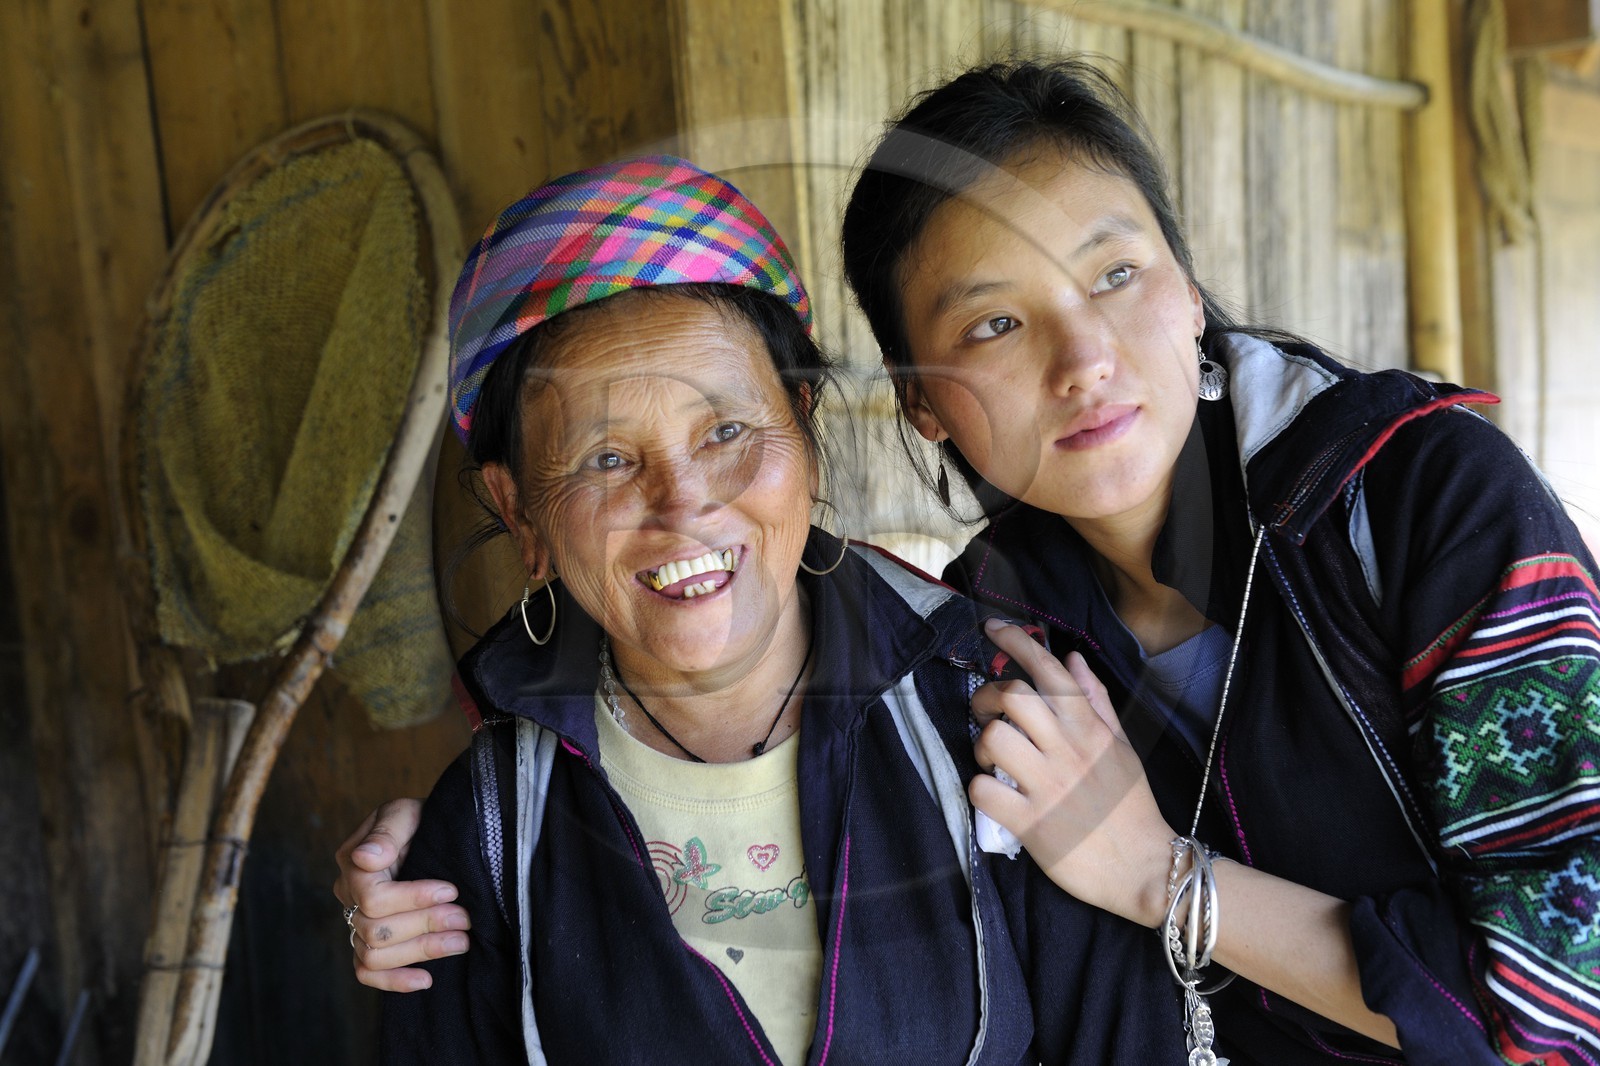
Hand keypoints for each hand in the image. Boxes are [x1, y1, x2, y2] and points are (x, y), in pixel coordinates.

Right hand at [332, 798, 469, 990]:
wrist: (431, 832)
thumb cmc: (420, 820)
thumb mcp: (406, 812)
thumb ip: (387, 832)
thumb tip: (366, 858)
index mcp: (353, 863)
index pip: (373, 897)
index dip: (414, 898)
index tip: (451, 890)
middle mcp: (348, 895)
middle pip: (376, 930)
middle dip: (425, 925)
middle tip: (465, 917)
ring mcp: (355, 921)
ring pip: (373, 955)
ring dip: (420, 951)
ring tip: (461, 941)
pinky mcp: (369, 941)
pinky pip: (367, 972)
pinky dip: (394, 981)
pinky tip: (426, 979)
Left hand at [969, 620, 1173, 927]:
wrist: (1147, 868)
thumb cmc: (1131, 807)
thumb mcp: (1120, 746)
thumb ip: (1096, 701)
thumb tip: (1072, 658)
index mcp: (1090, 729)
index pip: (1050, 671)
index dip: (1017, 642)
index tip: (992, 628)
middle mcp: (1068, 750)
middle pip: (1013, 696)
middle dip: (987, 695)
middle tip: (985, 712)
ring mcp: (1048, 786)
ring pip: (994, 737)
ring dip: (981, 743)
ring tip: (990, 758)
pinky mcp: (1031, 824)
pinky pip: (984, 790)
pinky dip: (979, 787)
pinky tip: (992, 793)